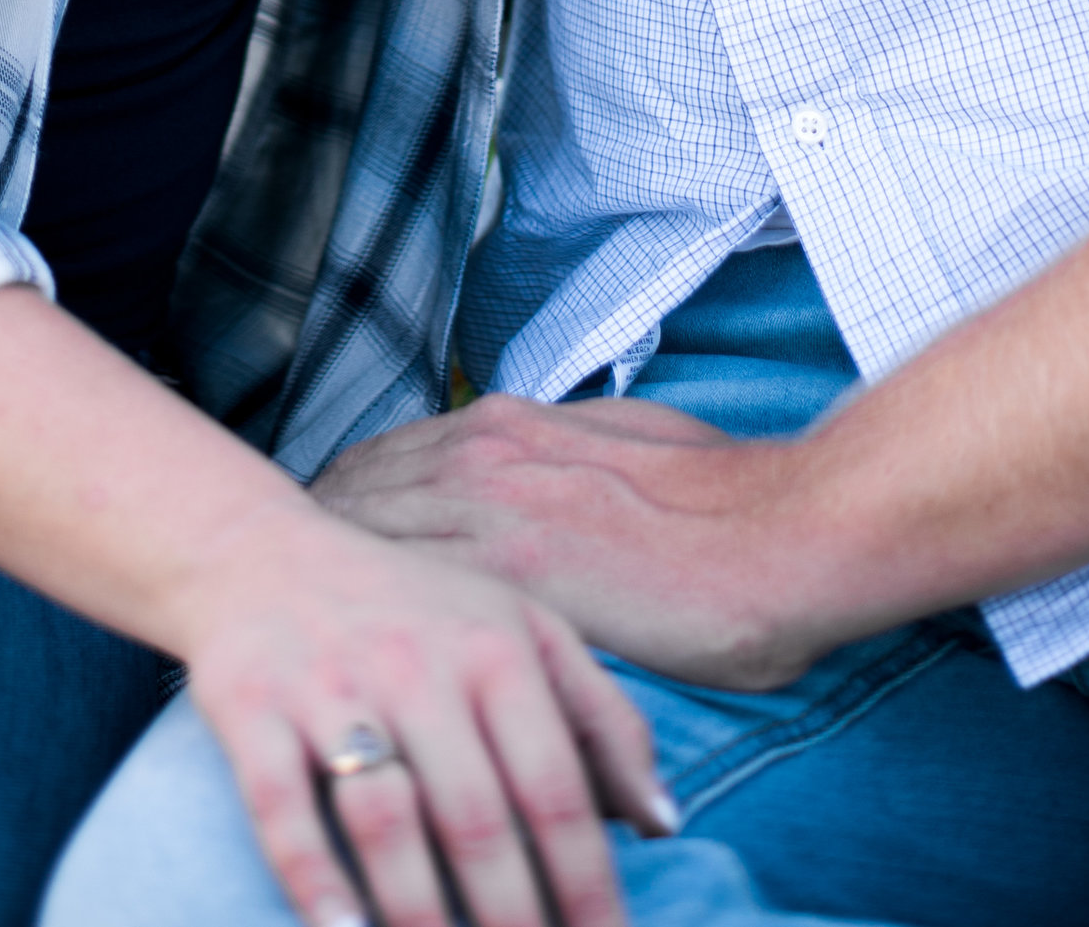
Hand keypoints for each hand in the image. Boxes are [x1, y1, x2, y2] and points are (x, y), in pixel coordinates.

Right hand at [180, 515, 675, 926]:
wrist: (261, 551)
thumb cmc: (414, 609)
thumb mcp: (521, 628)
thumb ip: (600, 717)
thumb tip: (663, 823)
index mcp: (494, 648)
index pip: (554, 786)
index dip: (587, 882)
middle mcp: (417, 665)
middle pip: (475, 816)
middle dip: (512, 918)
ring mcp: (331, 687)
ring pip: (385, 818)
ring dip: (420, 913)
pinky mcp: (251, 707)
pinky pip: (281, 807)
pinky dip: (312, 880)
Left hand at [314, 394, 810, 693]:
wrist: (784, 534)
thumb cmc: (722, 499)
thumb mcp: (619, 441)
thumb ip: (558, 453)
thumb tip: (540, 469)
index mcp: (507, 424)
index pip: (379, 460)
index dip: (342, 507)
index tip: (326, 553)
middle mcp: (485, 451)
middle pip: (349, 493)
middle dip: (319, 544)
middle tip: (303, 604)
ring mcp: (494, 507)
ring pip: (367, 538)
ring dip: (340, 585)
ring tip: (328, 637)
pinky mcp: (517, 574)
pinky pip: (419, 595)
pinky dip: (389, 625)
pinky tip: (383, 665)